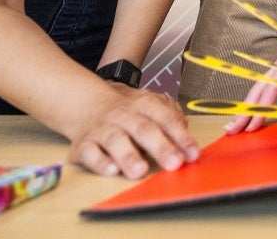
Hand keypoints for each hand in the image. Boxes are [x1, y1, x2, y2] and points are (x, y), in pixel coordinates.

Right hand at [67, 84, 198, 178]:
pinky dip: (100, 162)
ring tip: (140, 171)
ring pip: (115, 140)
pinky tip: (112, 171)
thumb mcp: (152, 109)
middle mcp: (123, 115)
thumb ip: (172, 121)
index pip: (166, 118)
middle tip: (174, 163)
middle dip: (160, 147)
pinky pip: (90, 152)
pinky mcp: (83, 145)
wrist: (89, 106)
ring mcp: (102, 129)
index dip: (181, 136)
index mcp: (144, 105)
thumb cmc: (129, 114)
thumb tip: (186, 140)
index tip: (192, 154)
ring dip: (128, 156)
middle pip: (143, 129)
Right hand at [224, 44, 276, 134]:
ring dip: (245, 107)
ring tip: (234, 125)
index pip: (270, 90)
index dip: (260, 109)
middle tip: (231, 130)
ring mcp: (276, 70)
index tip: (252, 125)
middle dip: (243, 111)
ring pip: (257, 90)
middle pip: (257, 91)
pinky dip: (255, 102)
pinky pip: (263, 89)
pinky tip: (249, 114)